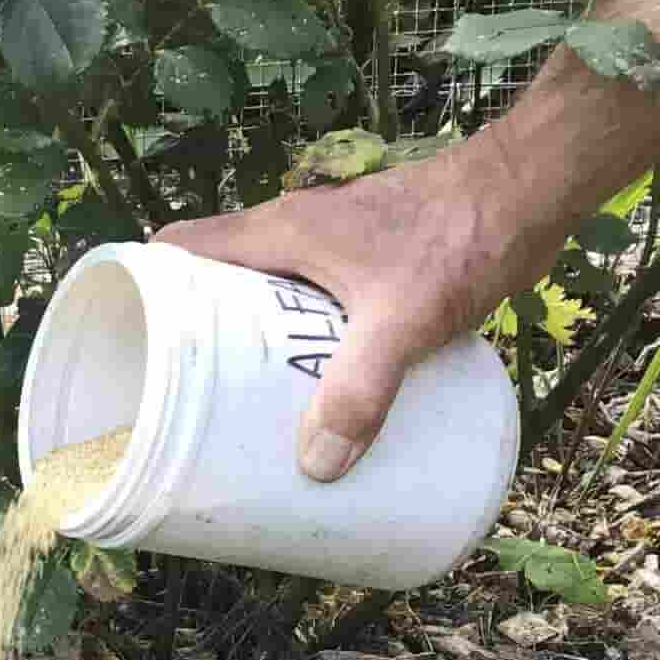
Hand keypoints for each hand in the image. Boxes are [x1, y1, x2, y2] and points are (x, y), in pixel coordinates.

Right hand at [151, 134, 565, 482]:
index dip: (143, 293)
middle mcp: (294, 237)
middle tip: (193, 408)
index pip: (178, 249)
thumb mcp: (403, 320)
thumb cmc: (459, 237)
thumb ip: (360, 390)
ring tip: (254, 416)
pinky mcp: (372, 268)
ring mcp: (334, 251)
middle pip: (217, 286)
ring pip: (270, 301)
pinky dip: (308, 349)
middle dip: (200, 343)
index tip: (131, 351)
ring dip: (256, 350)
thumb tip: (316, 465)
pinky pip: (316, 311)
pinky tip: (330, 396)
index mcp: (276, 234)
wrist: (528, 193)